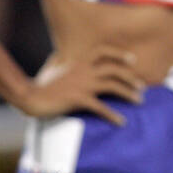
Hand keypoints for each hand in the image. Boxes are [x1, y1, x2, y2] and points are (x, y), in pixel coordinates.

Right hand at [18, 46, 144, 125]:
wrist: (30, 97)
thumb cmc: (43, 84)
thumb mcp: (57, 68)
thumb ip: (68, 63)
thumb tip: (68, 59)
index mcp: (79, 62)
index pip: (103, 50)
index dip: (119, 53)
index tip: (133, 59)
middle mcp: (83, 70)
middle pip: (114, 69)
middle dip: (131, 77)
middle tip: (142, 87)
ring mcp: (82, 84)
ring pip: (112, 85)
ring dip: (128, 93)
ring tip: (139, 101)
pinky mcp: (78, 99)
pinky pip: (100, 107)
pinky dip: (113, 115)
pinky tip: (122, 122)